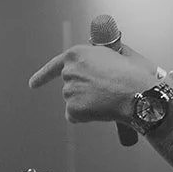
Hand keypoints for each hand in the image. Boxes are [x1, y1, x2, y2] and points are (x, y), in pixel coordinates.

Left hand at [29, 42, 161, 123]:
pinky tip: (101, 111)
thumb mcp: (123, 54)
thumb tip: (112, 56)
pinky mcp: (72, 108)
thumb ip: (109, 54)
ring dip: (87, 104)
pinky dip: (86, 117)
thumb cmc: (135, 76)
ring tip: (108, 100)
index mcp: (78, 54)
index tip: (33, 85)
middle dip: (82, 91)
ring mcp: (69, 91)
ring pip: (73, 102)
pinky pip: (75, 116)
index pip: (54, 65)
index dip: (43, 76)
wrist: (139, 95)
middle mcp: (69, 71)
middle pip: (70, 86)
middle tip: (103, 93)